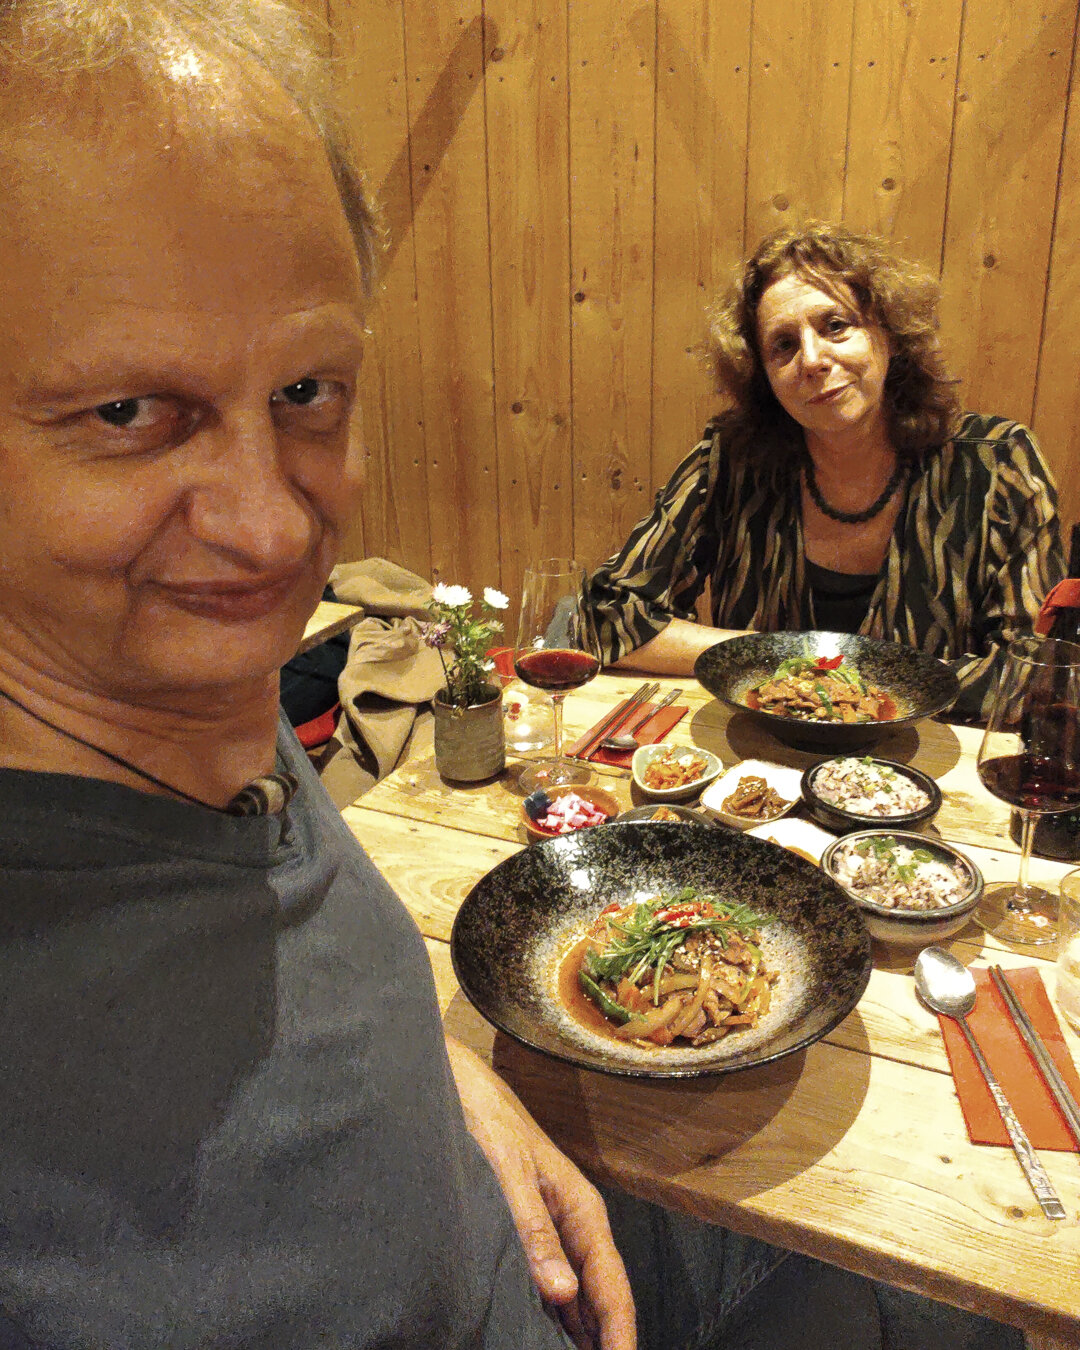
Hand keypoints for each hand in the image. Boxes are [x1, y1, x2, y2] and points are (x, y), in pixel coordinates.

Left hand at [446, 1036, 635, 1349]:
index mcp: (582, 1210)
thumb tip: (562, 1294)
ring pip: (576, 1298)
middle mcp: (573, 1225)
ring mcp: (552, 1231)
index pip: (612, 1286)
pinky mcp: (527, 1232)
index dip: (619, 1335)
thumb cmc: (488, 1119)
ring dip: (580, 1336)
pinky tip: (542, 1339)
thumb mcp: (508, 1172)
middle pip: (599, 1300)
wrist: (460, 1084)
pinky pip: (549, 1287)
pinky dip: (553, 1320)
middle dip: (604, 1343)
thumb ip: (534, 1231)